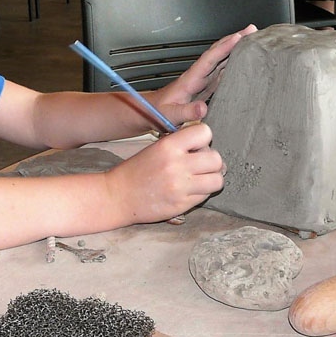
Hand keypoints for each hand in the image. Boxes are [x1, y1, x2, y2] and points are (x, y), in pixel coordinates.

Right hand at [105, 124, 223, 222]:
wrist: (118, 196)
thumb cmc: (136, 171)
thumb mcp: (156, 148)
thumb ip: (181, 145)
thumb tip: (209, 149)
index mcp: (169, 146)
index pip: (205, 132)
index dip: (204, 140)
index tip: (196, 147)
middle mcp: (177, 164)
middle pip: (216, 159)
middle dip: (211, 162)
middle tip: (200, 166)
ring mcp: (180, 186)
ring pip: (217, 179)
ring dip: (211, 179)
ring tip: (199, 179)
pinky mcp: (182, 204)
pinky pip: (206, 195)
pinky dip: (201, 192)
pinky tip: (188, 190)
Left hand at [151, 24, 256, 124]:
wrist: (152, 112)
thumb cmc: (158, 112)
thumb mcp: (170, 115)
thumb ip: (185, 112)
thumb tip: (203, 109)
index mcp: (190, 79)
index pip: (209, 59)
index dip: (224, 48)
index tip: (238, 37)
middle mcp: (198, 76)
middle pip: (218, 53)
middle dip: (234, 40)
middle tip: (251, 30)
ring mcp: (202, 80)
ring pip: (221, 59)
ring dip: (235, 49)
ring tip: (252, 39)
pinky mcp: (205, 86)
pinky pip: (221, 71)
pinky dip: (233, 62)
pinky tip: (242, 60)